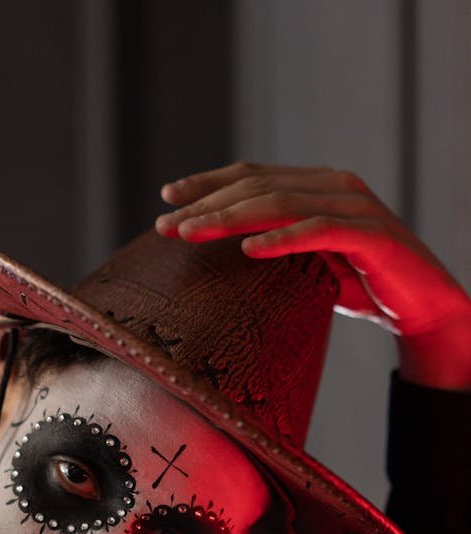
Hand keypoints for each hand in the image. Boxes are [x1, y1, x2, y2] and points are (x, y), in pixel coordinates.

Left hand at [155, 162, 470, 388]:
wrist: (420, 306)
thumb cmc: (361, 285)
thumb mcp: (307, 264)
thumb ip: (274, 248)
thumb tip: (219, 258)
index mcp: (315, 185)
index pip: (252, 174)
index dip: (207, 183)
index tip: (166, 198)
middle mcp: (334, 184)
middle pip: (257, 184)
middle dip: (206, 203)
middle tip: (165, 225)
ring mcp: (354, 206)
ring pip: (280, 203)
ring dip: (230, 218)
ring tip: (192, 234)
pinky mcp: (372, 235)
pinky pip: (319, 231)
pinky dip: (282, 238)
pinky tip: (248, 250)